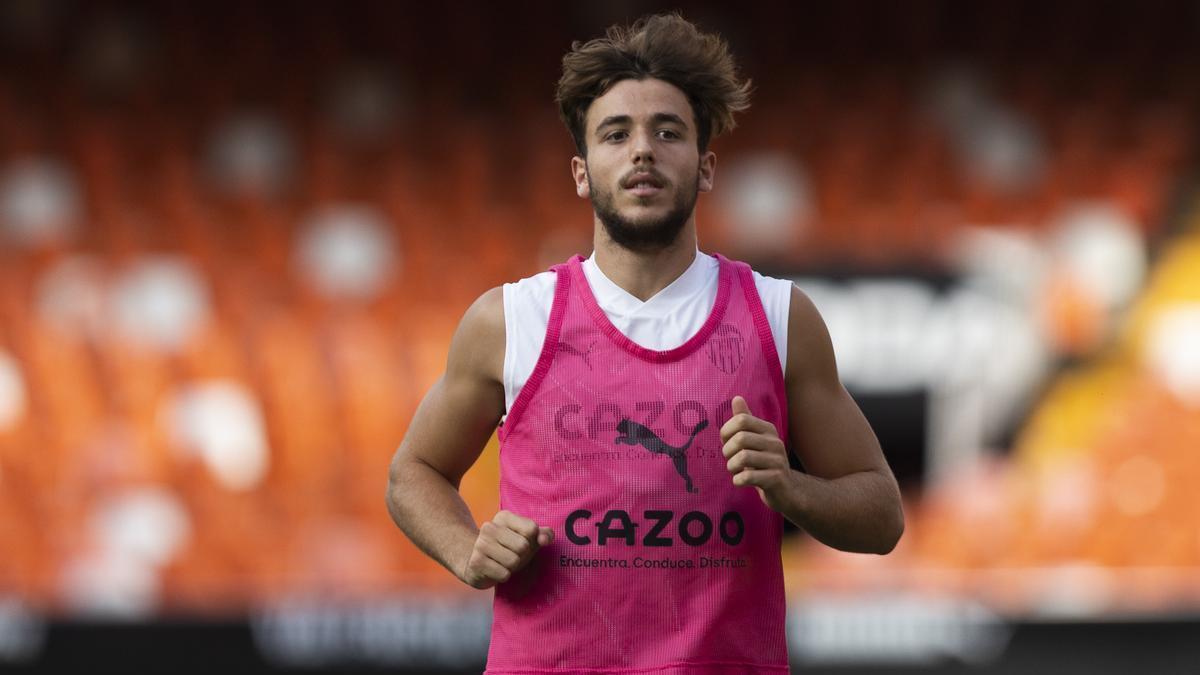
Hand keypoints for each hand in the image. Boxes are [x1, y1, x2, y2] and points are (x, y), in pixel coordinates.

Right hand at [462, 510, 553, 588]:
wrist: (477, 563)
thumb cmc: (509, 548)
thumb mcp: (528, 538)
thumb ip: (544, 534)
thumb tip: (544, 539)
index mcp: (503, 517)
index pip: (531, 529)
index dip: (532, 540)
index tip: (523, 542)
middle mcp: (489, 527)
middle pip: (523, 546)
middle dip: (522, 555)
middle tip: (512, 555)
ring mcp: (480, 544)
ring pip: (513, 561)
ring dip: (512, 567)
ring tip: (503, 563)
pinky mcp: (476, 562)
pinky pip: (504, 574)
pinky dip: (503, 576)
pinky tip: (495, 570)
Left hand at [721, 395, 795, 512]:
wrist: (787, 491)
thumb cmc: (764, 463)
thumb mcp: (755, 440)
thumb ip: (745, 420)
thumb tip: (736, 398)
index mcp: (768, 430)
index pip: (741, 420)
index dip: (726, 431)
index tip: (726, 442)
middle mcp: (775, 442)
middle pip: (740, 438)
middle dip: (727, 451)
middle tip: (730, 460)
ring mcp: (777, 461)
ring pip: (743, 458)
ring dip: (731, 466)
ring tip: (734, 471)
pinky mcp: (776, 479)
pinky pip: (748, 477)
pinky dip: (738, 480)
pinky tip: (740, 481)